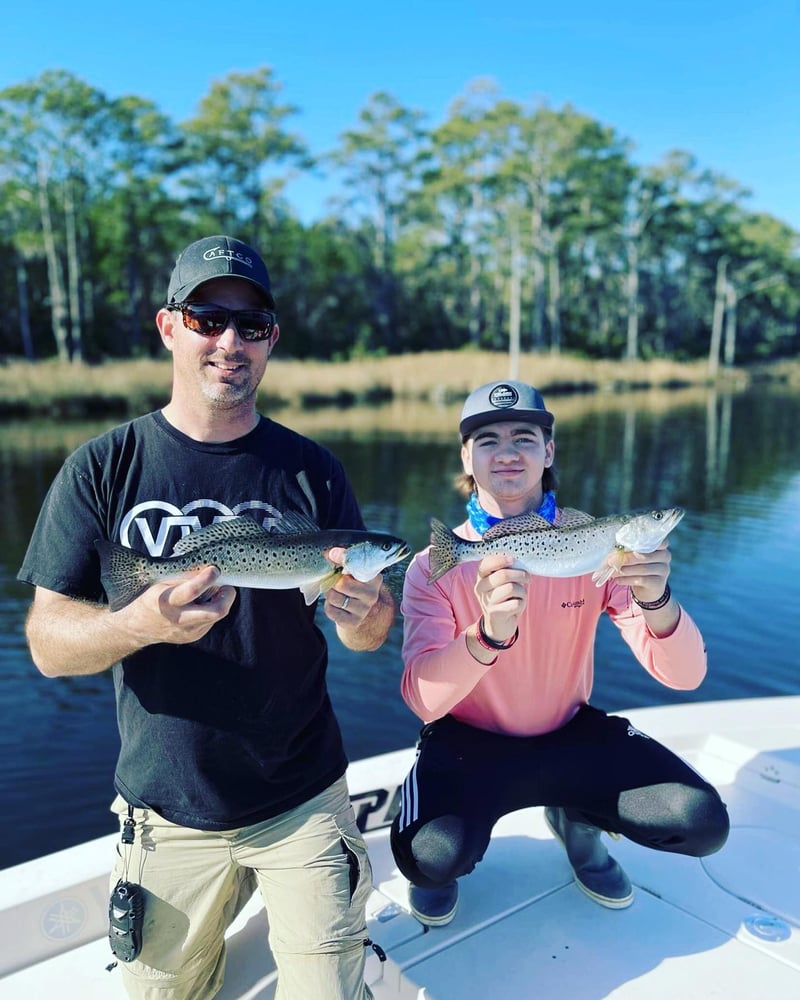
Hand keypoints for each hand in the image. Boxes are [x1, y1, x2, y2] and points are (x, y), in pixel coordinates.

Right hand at [121, 565, 236, 644]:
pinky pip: (210, 620)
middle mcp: (179, 620)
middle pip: (216, 611)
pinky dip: (211, 609)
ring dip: (220, 601)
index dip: (206, 579)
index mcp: (166, 602)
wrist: (137, 627)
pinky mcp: (193, 636)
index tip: (215, 569)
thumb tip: (207, 566)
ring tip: (213, 592)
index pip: (191, 591)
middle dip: (227, 597)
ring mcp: (188, 632)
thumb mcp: (161, 582)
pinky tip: (203, 603)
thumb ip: (184, 576)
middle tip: (227, 585)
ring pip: (216, 615)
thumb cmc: (151, 598)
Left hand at [323, 546, 382, 628]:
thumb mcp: (353, 571)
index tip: (332, 555)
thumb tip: (331, 553)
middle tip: (333, 580)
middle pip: (342, 584)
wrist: (360, 611)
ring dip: (329, 593)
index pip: (358, 567)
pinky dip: (328, 606)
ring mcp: (364, 610)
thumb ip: (343, 559)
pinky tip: (335, 604)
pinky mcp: (353, 622)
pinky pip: (331, 611)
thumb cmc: (354, 585)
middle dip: (333, 581)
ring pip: (334, 597)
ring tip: (334, 592)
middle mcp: (372, 595)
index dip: (343, 560)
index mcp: (374, 579)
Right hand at [474, 553, 529, 642]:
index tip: (513, 560)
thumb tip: (519, 562)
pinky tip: (516, 606)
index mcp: (481, 577)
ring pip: (512, 588)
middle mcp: (480, 588)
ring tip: (521, 595)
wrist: (498, 625)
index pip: (486, 563)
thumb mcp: (501, 584)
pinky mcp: (495, 613)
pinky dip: (521, 604)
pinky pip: (516, 603)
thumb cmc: (503, 598)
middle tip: (527, 578)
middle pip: (503, 575)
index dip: (501, 560)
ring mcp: (486, 601)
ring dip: (522, 591)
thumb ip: (506, 571)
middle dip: (520, 574)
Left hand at [611, 544, 671, 603]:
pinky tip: (618, 580)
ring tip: (612, 572)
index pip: (653, 539)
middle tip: (611, 561)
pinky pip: (641, 580)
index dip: (639, 542)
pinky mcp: (659, 583)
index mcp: (660, 545)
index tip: (624, 545)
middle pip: (644, 555)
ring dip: (624, 570)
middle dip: (626, 558)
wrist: (647, 589)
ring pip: (642, 569)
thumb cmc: (639, 567)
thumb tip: (612, 553)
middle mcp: (665, 556)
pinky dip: (627, 580)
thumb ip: (627, 551)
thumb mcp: (634, 557)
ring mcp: (663, 570)